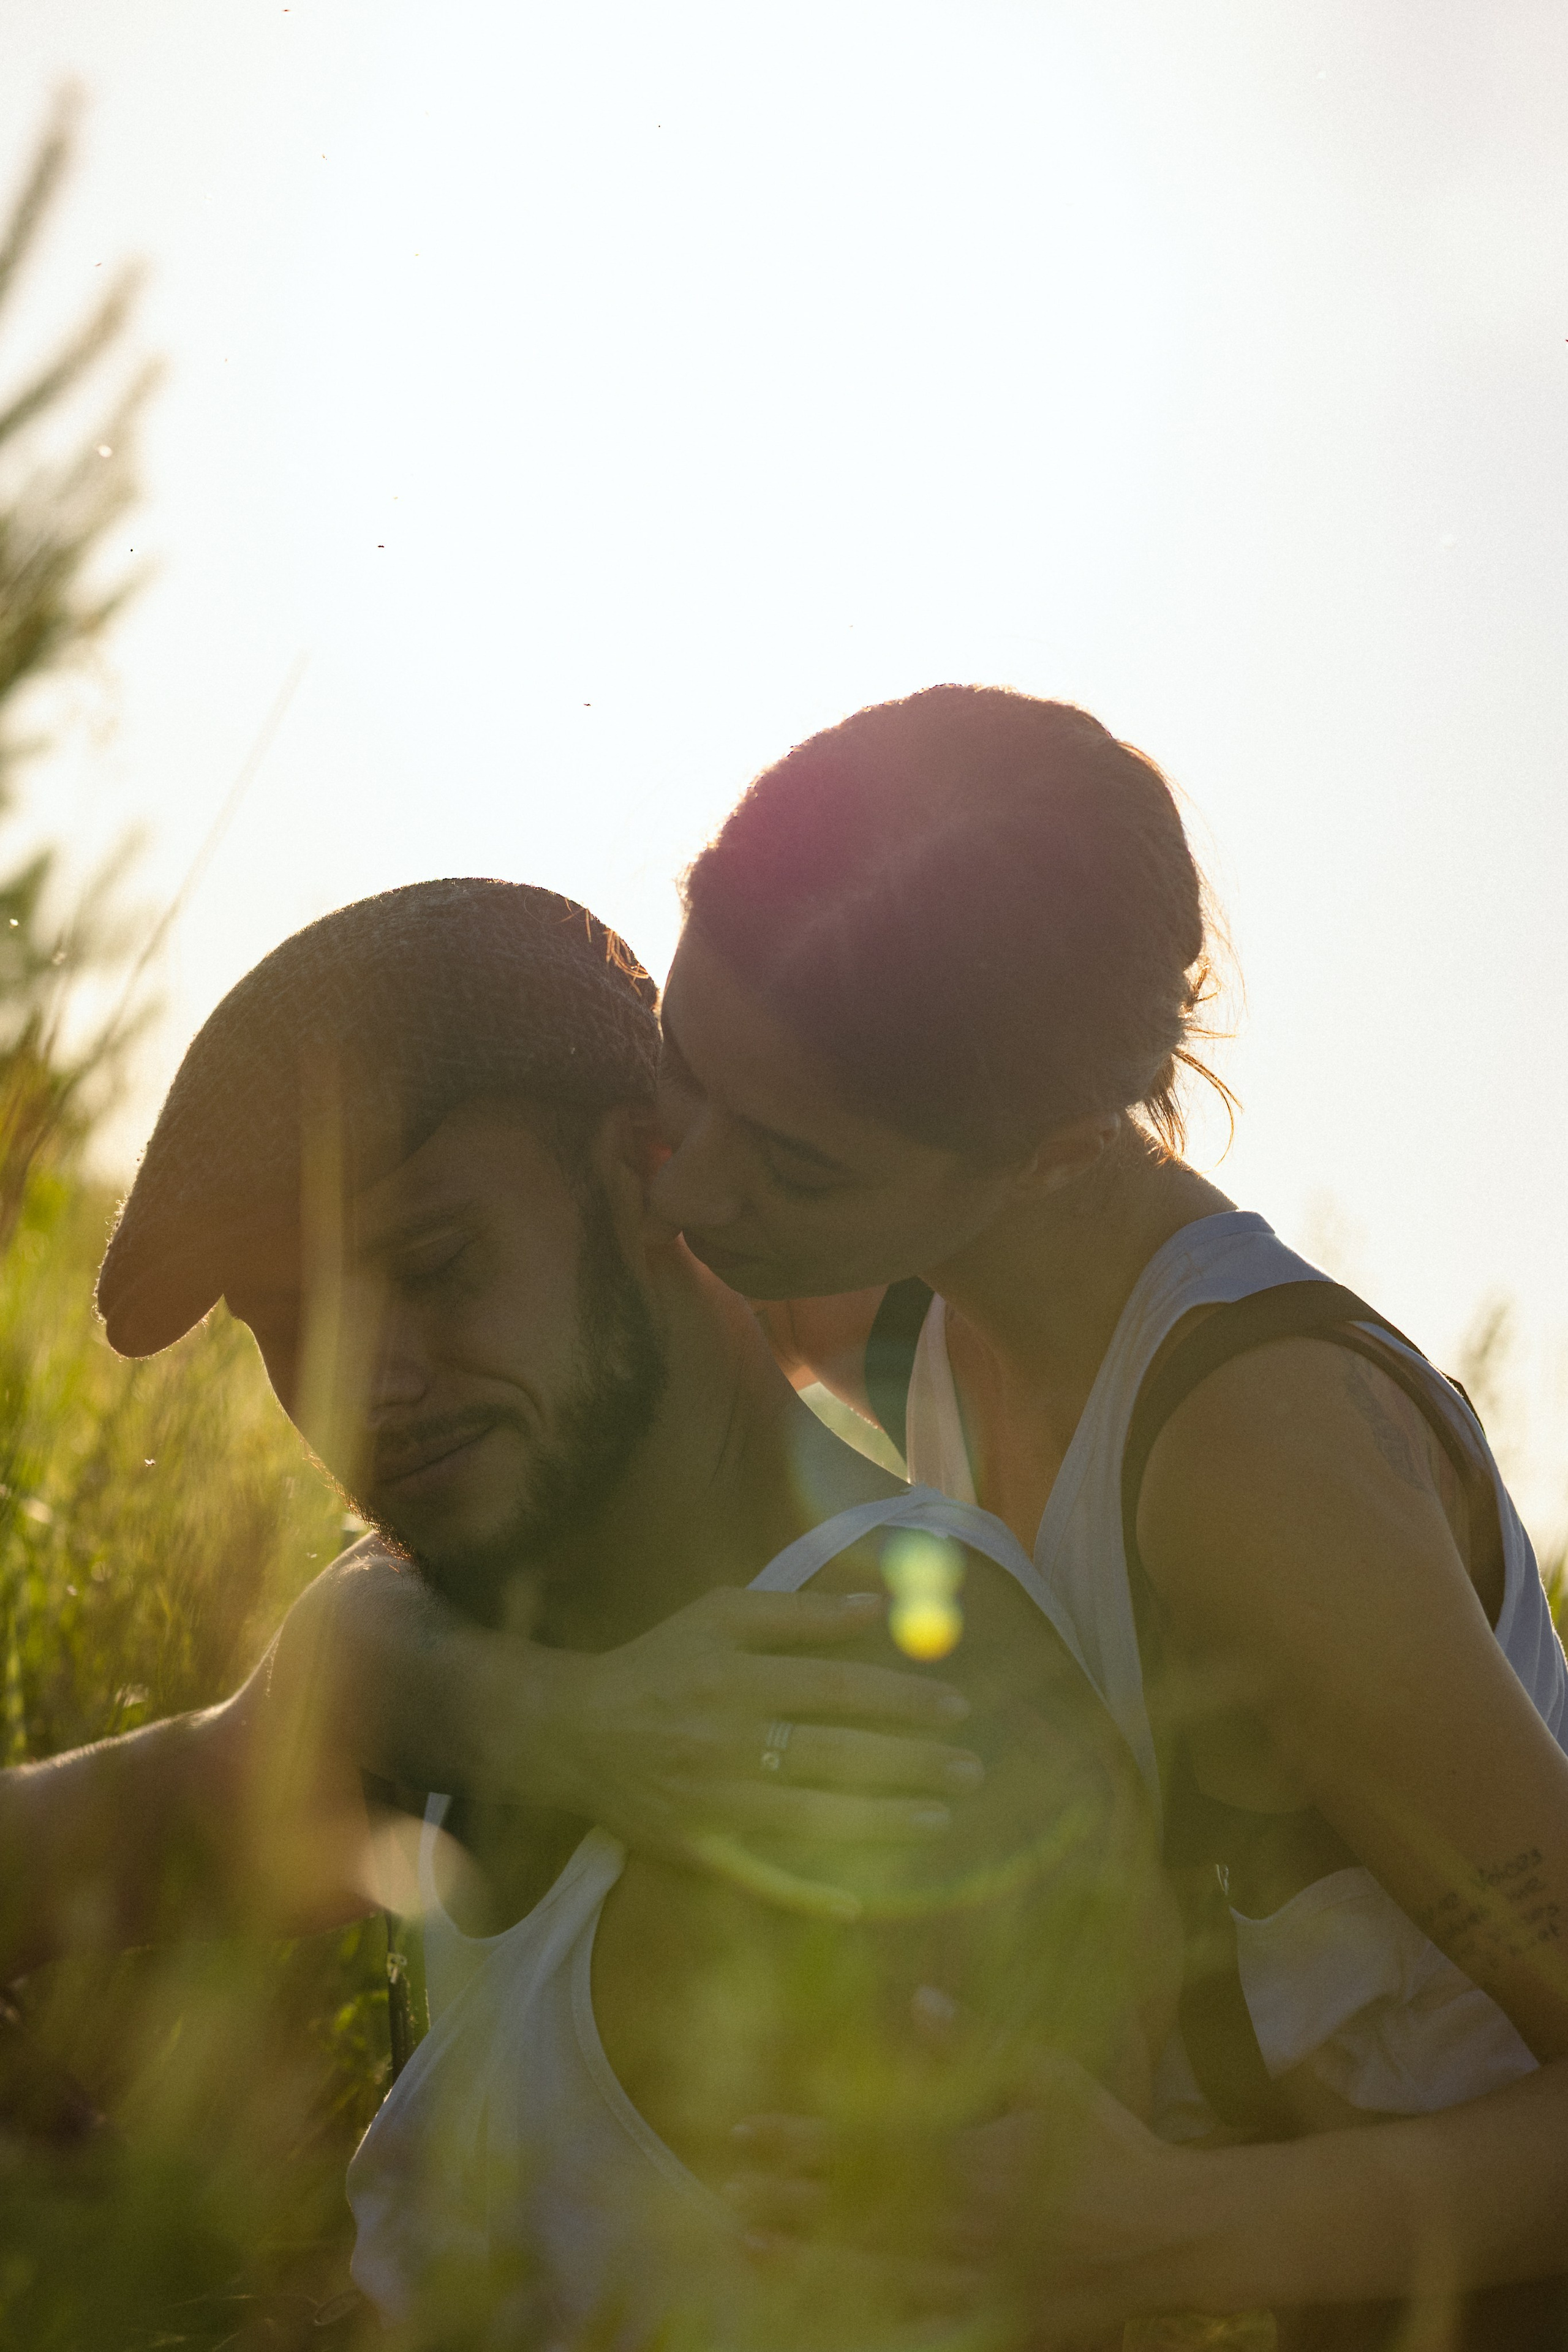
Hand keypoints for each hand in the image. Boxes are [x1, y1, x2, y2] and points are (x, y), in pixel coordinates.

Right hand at [542, 1585, 982, 1868]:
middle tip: (970, 1768)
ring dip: (881, 1822)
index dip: (900, 1698)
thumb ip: (796, 1611)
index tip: (955, 1706)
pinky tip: (857, 1904)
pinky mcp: (695, 1849)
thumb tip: (875, 1608)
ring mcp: (712, 1803)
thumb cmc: (659, 1662)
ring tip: (941, 1820)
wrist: (573, 1730)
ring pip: (810, 1817)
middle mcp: (726, 1741)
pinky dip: (805, 1894)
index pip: (835, 1689)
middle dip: (910, 1762)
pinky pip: (757, 1879)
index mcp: (734, 1678)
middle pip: (834, 1753)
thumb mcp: (719, 1614)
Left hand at [727, 1991, 1195, 2341]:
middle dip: (785, 2200)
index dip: (797, 2141)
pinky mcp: (996, 2320)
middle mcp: (960, 2223)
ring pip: (871, 2274)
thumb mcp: (1049, 2078)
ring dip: (806, 2260)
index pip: (861, 2149)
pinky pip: (920, 2326)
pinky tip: (831, 2318)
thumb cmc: (1111, 2148)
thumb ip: (979, 2044)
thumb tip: (920, 2002)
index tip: (745, 2133)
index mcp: (967, 2159)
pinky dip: (872, 2320)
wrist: (1172, 2232)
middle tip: (726, 2193)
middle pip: (852, 2214)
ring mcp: (975, 2279)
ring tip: (750, 2248)